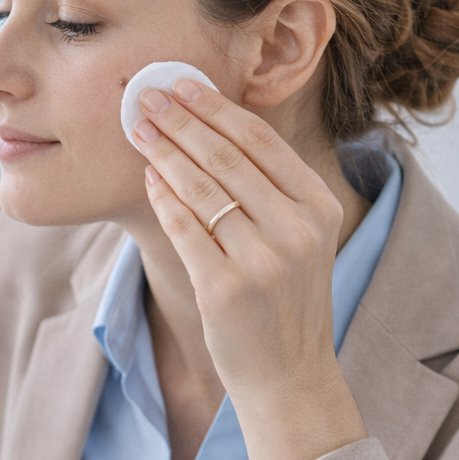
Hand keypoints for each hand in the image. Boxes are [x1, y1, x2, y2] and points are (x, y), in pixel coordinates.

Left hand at [131, 79, 366, 459]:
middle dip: (180, 121)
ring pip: (202, 189)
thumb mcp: (299, 240)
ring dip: (164, 152)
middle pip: (227, 158)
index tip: (182, 82)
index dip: (217, 108)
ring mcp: (262, 261)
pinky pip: (184, 229)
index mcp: (320, 209)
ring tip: (138, 128)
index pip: (261, 142)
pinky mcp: (226, 289)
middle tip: (145, 96)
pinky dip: (162, 198)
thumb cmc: (284, 302)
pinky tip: (148, 178)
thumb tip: (210, 129)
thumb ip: (270, 191)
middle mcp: (297, 231)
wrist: (290, 377)